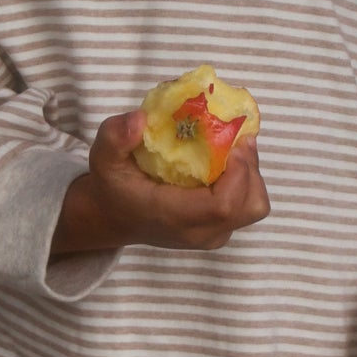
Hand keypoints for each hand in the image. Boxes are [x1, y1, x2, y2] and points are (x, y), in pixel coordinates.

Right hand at [65, 106, 270, 253]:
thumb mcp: (104, 157)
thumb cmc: (112, 186)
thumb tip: (140, 120)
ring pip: (253, 207)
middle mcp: (197, 232)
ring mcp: (210, 236)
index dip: (239, 172)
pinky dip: (245, 183)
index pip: (223, 206)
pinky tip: (226, 163)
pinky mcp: (218, 231)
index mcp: (171, 217)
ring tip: (233, 150)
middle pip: (248, 206)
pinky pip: (246, 207)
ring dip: (250, 175)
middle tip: (236, 139)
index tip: (233, 140)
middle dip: (250, 168)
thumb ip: (115, 136)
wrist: (113, 217)